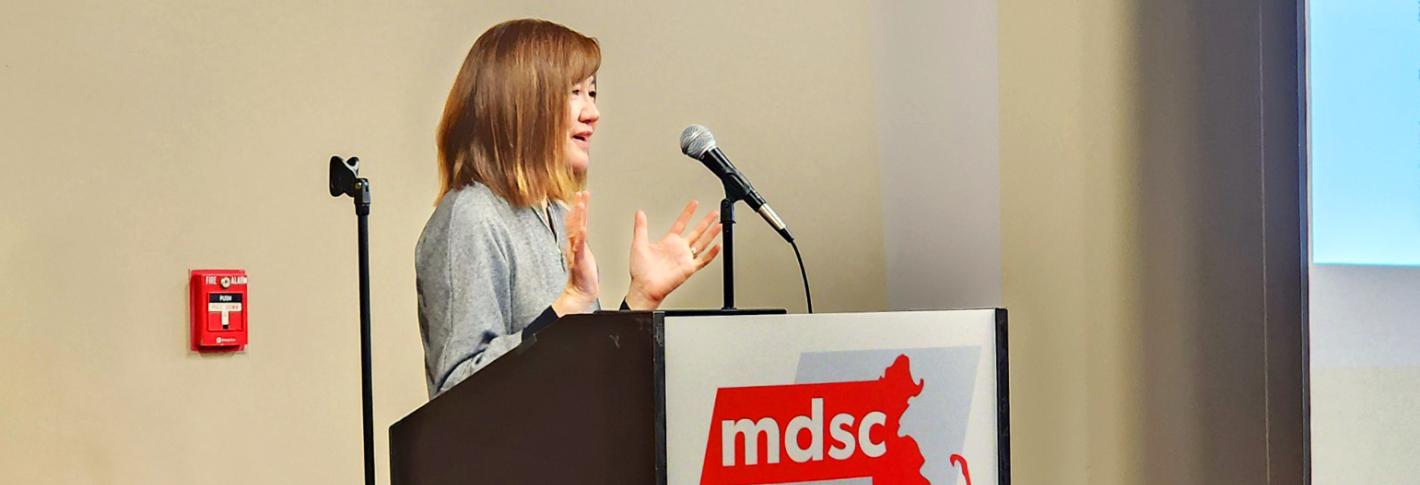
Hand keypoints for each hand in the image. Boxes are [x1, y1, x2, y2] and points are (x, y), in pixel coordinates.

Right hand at [553, 191, 598, 315]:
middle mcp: (574, 244)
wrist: (580, 291)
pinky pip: (579, 247)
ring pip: (575, 231)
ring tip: (581, 205)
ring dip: (578, 218)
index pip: (577, 220)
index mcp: (576, 242)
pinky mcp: (579, 260)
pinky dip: (580, 237)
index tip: (581, 194)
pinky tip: (582, 229)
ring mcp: (575, 252)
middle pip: (574, 222)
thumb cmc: (583, 274)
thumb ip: (581, 240)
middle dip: (577, 207)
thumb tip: (582, 229)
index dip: (578, 207)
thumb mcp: (583, 252)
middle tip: (580, 193)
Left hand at [626, 200, 721, 309]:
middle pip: (696, 232)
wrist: (645, 287)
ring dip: (711, 234)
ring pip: (702, 243)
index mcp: (668, 242)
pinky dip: (712, 254)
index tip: (694, 204)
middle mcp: (678, 249)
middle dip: (706, 222)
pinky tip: (718, 246)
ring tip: (719, 225)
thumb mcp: (639, 244)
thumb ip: (641, 227)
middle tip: (714, 213)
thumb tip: (639, 213)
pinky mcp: (689, 268)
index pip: (681, 224)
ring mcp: (685, 258)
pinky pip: (703, 260)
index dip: (688, 213)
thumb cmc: (641, 271)